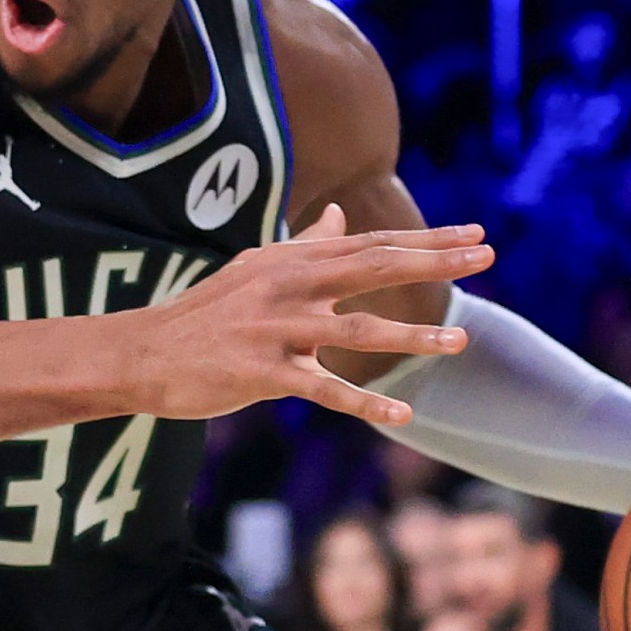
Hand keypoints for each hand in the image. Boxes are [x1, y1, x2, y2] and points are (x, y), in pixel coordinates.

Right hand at [131, 204, 492, 423]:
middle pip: (373, 268)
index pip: (371, 243)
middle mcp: (289, 286)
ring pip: (356, 331)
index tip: (475, 236)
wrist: (144, 354)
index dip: (426, 240)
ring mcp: (276, 329)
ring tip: (459, 342)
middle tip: (486, 258)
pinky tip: (401, 416)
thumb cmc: (207, 315)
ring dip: (411, 336)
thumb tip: (338, 214)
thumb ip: (303, 244)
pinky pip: (323, 389)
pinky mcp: (262, 372)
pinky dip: (364, 403)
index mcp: (292, 260)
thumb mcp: (256, 269)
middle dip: (433, 262)